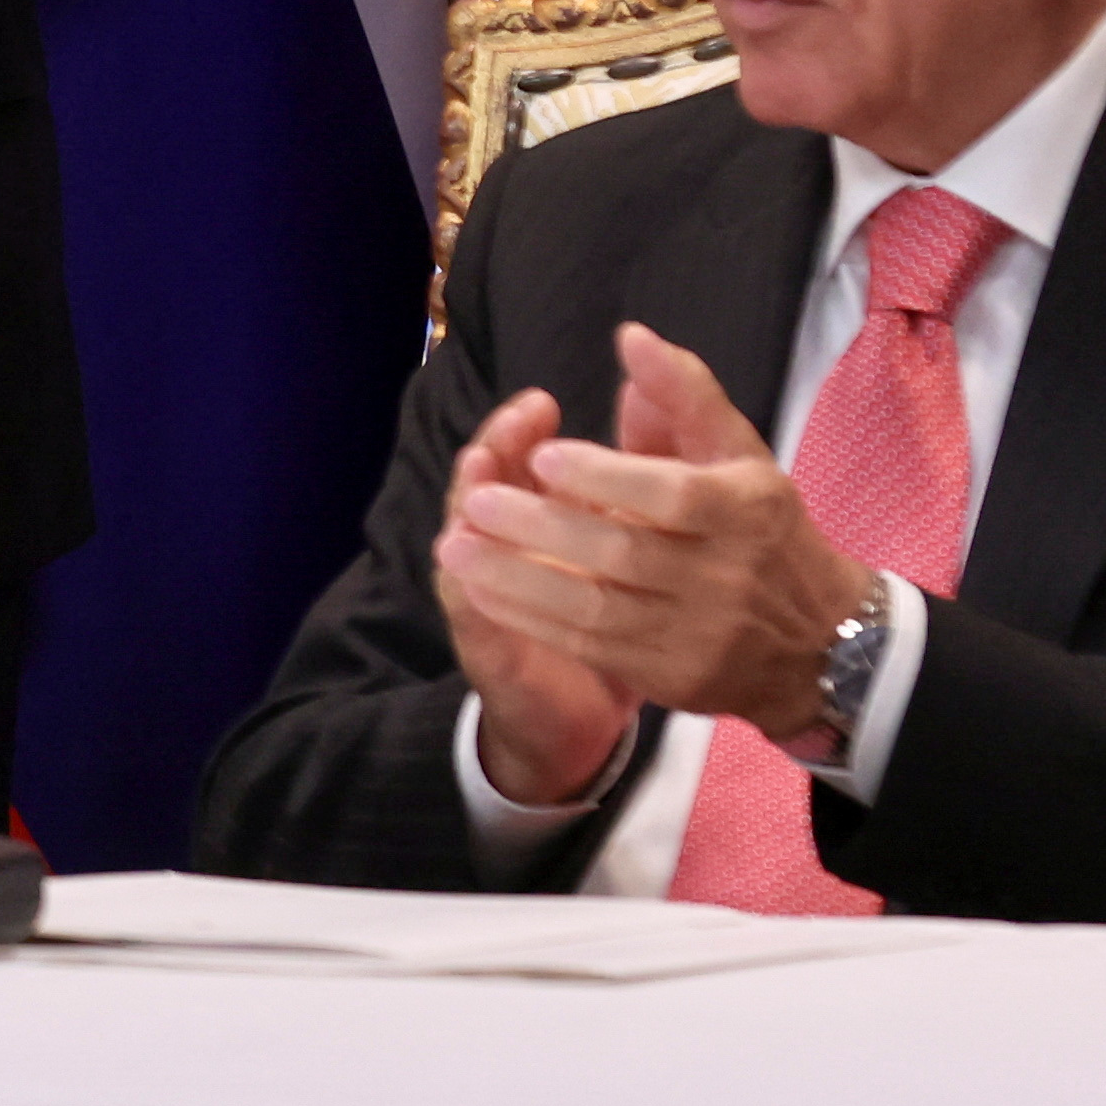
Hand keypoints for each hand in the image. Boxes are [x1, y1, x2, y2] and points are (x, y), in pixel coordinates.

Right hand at [434, 389, 639, 806]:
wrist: (586, 713)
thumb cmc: (614, 614)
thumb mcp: (632, 539)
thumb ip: (636, 468)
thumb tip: (642, 392)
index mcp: (536, 514)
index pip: (514, 456)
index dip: (521, 428)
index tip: (543, 404)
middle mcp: (502, 546)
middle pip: (481, 483)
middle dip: (496, 448)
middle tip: (516, 423)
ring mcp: (484, 592)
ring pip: (463, 535)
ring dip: (469, 501)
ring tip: (480, 469)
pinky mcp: (483, 642)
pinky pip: (467, 606)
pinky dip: (468, 579)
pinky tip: (467, 555)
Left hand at [436, 326, 876, 746]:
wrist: (818, 642)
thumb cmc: (762, 529)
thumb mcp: (740, 454)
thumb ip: (684, 395)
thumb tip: (629, 338)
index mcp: (744, 510)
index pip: (669, 494)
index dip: (605, 476)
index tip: (542, 454)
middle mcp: (723, 576)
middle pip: (622, 552)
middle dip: (541, 526)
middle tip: (476, 499)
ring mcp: (695, 634)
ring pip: (595, 608)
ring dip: (518, 579)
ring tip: (459, 545)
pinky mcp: (670, 677)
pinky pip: (591, 647)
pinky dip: (533, 619)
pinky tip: (486, 591)